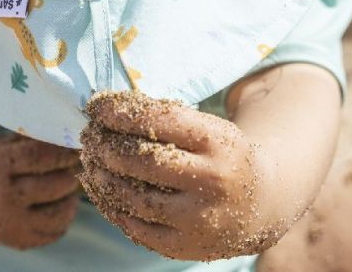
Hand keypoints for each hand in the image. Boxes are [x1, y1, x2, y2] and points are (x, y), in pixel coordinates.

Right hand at [0, 134, 80, 249]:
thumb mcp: (4, 146)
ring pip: (58, 214)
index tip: (78, 146)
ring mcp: (12, 224)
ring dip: (72, 198)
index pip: (39, 157)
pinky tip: (64, 202)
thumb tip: (68, 134)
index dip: (63, 151)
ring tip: (73, 185)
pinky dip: (65, 217)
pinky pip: (55, 232)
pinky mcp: (20, 241)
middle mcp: (3, 198)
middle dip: (72, 174)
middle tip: (82, 165)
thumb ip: (32, 139)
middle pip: (52, 186)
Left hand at [79, 91, 281, 260]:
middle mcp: (212, 181)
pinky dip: (109, 204)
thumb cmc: (220, 153)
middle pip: (143, 161)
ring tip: (88, 158)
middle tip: (88, 134)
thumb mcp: (206, 126)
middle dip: (105, 145)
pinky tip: (97, 186)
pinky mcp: (185, 247)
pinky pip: (136, 226)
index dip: (119, 112)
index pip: (158, 121)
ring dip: (101, 175)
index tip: (95, 105)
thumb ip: (162, 120)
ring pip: (135, 197)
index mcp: (217, 142)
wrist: (263, 204)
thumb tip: (103, 110)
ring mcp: (199, 219)